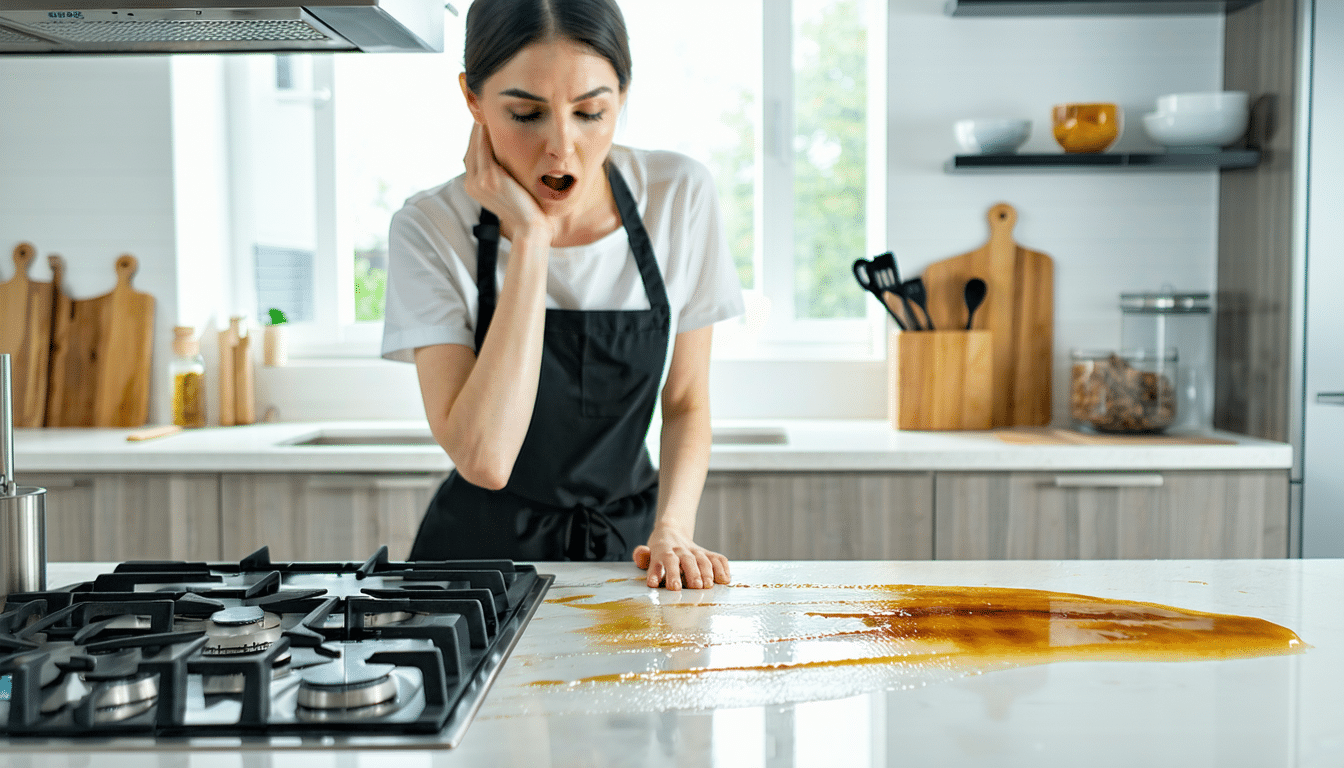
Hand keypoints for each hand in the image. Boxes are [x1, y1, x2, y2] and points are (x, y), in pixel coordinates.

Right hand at [461, 123, 551, 246]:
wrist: (530, 227)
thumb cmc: (525, 210)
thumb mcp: (507, 191)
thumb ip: (500, 175)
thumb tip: (505, 160)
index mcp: (473, 187)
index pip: (472, 154)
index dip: (476, 136)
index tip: (483, 120)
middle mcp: (471, 183)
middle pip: (471, 148)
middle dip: (476, 128)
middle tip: (484, 109)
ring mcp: (479, 181)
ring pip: (476, 145)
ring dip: (480, 127)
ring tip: (487, 111)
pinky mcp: (490, 178)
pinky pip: (485, 148)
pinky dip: (486, 134)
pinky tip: (490, 122)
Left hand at [633, 528, 730, 590]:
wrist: (671, 531)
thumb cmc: (658, 550)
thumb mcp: (647, 552)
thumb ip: (642, 556)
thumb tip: (640, 554)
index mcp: (663, 551)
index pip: (664, 560)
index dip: (665, 573)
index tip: (667, 586)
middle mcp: (680, 551)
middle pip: (686, 560)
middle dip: (691, 573)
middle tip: (695, 587)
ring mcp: (695, 551)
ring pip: (703, 559)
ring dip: (707, 572)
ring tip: (708, 585)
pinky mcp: (707, 554)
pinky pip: (718, 558)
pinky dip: (723, 568)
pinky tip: (725, 579)